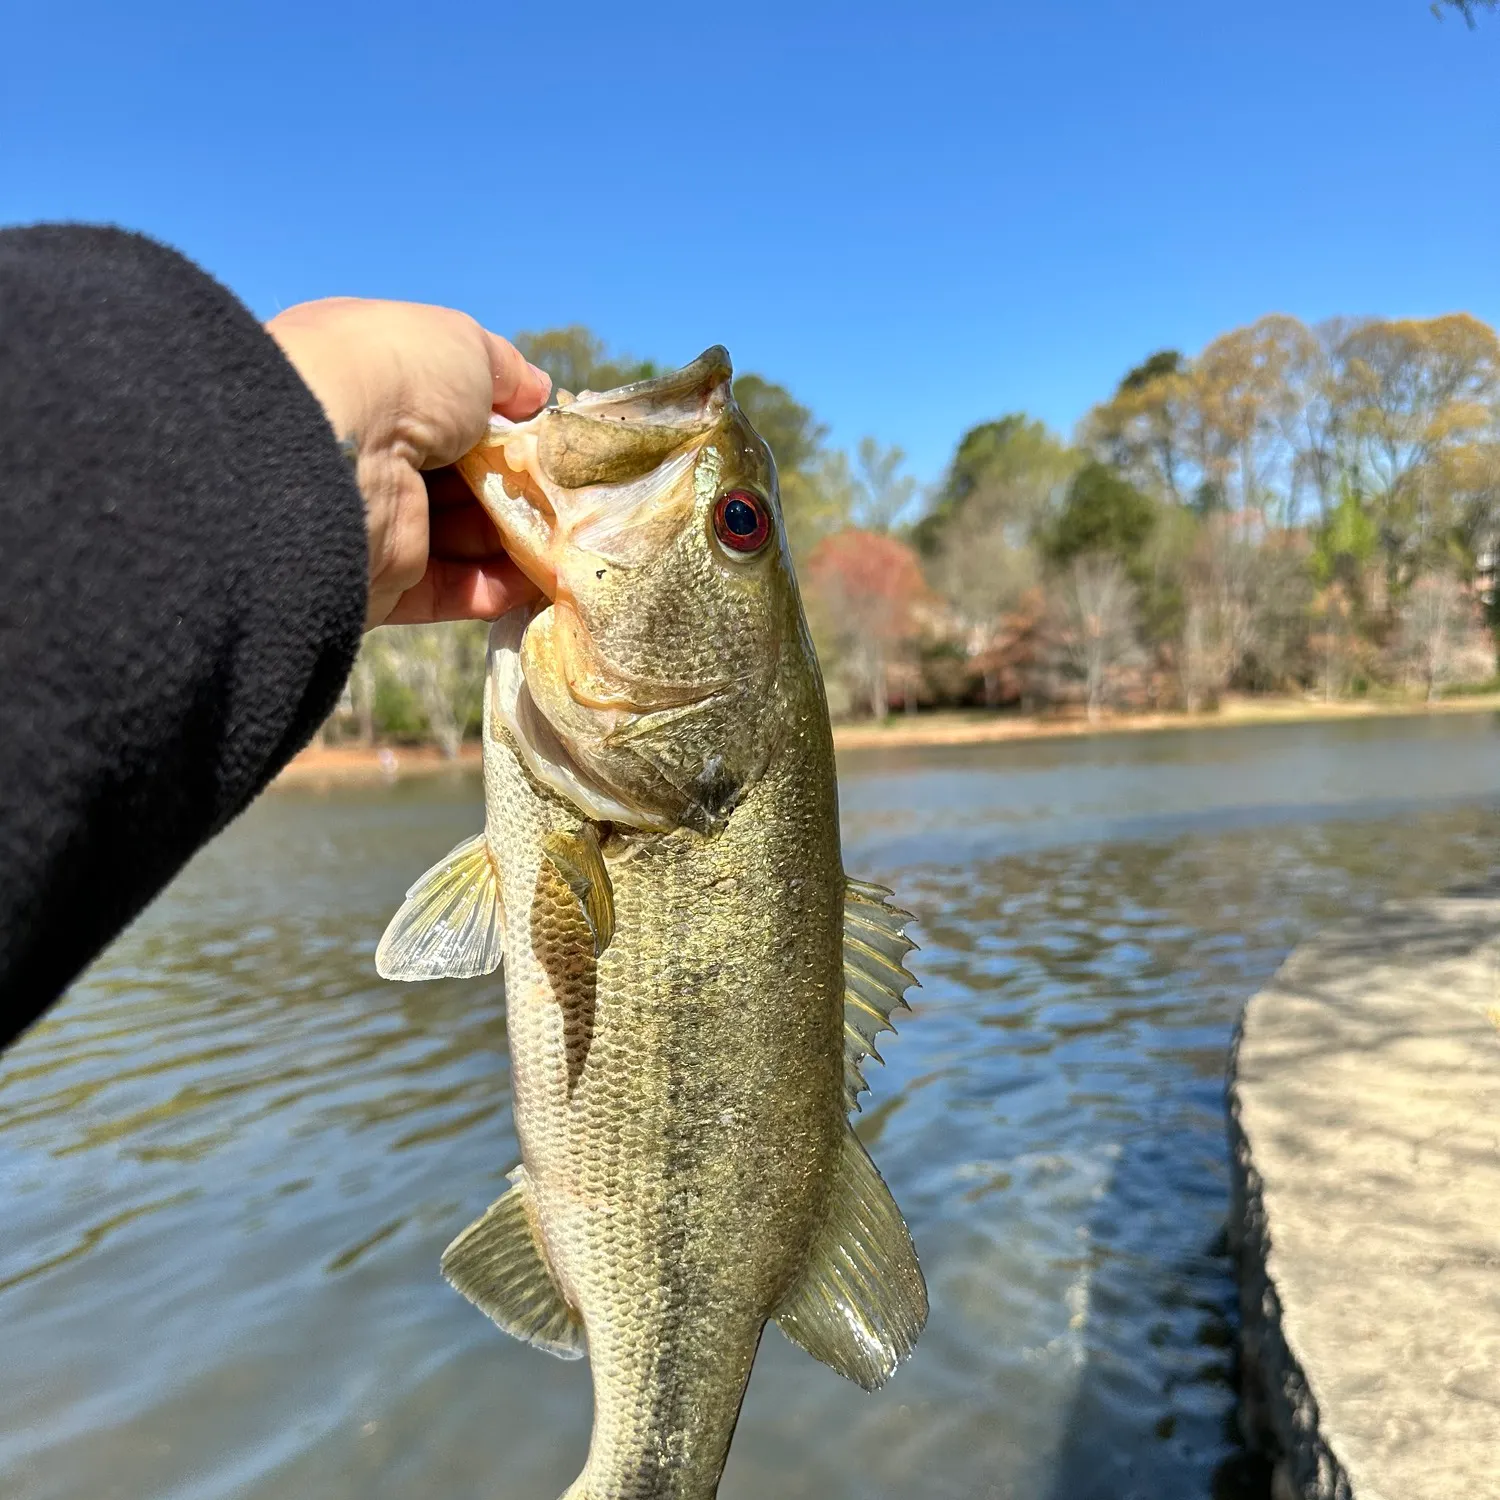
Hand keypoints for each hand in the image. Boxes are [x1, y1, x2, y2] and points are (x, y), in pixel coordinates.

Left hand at [266, 297, 550, 627]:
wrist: (336, 452)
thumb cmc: (401, 378)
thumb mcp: (464, 347)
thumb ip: (506, 372)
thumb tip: (537, 395)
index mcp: (374, 384)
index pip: (447, 410)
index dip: (501, 426)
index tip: (545, 443)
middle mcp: (368, 450)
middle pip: (460, 479)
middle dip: (516, 491)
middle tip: (568, 500)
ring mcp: (373, 518)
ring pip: (459, 538)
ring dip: (515, 543)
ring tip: (567, 544)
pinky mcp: (379, 580)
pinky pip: (445, 589)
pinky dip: (492, 588)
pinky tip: (535, 582)